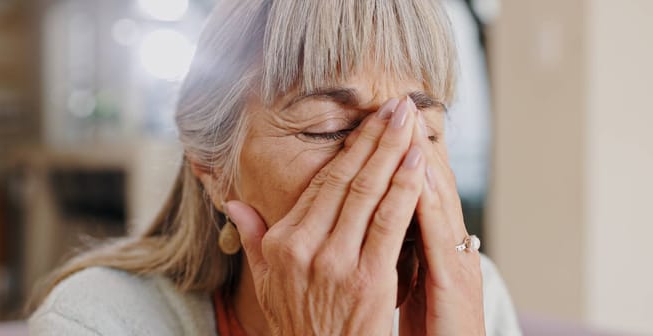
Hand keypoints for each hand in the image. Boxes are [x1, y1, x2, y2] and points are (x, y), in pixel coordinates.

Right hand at [226, 97, 425, 334]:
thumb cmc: (299, 324)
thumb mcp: (266, 282)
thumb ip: (252, 239)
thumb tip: (234, 203)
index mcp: (282, 242)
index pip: (322, 184)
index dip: (351, 149)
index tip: (370, 121)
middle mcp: (305, 247)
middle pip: (347, 179)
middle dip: (376, 136)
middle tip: (398, 104)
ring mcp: (336, 262)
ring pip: (369, 193)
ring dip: (393, 151)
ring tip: (412, 119)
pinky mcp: (368, 279)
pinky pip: (390, 224)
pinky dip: (406, 189)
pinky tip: (419, 162)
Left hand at [399, 107, 485, 334]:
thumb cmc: (426, 329)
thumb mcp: (404, 282)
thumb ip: (391, 247)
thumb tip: (370, 220)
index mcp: (434, 244)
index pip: (414, 189)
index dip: (397, 154)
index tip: (380, 120)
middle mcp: (450, 246)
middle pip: (430, 184)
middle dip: (410, 143)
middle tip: (397, 103)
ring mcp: (457, 263)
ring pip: (440, 200)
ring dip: (423, 158)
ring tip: (408, 122)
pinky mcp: (457, 286)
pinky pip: (440, 238)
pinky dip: (431, 202)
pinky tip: (419, 173)